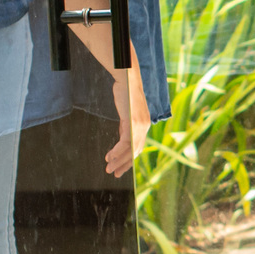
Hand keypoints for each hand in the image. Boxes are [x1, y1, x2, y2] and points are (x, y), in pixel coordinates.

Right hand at [106, 61, 149, 177]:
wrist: (127, 79)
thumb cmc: (125, 93)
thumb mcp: (126, 112)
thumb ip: (126, 125)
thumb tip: (122, 136)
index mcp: (144, 125)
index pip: (138, 146)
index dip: (129, 158)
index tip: (120, 167)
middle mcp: (145, 127)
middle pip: (136, 151)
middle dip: (125, 164)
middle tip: (115, 174)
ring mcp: (140, 125)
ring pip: (130, 150)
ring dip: (119, 161)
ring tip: (109, 169)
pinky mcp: (132, 122)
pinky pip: (124, 143)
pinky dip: (117, 152)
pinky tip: (109, 157)